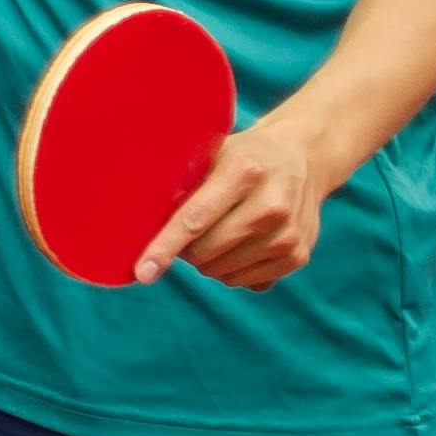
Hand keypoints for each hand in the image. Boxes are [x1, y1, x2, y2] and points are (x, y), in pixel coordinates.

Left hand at [136, 113, 331, 292]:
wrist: (302, 158)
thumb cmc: (240, 156)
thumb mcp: (211, 153)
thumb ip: (180, 182)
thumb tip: (133, 220)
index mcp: (243, 171)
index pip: (194, 219)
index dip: (164, 248)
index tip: (142, 272)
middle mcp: (271, 204)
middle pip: (206, 252)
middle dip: (184, 250)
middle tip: (185, 231)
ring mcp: (288, 232)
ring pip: (223, 272)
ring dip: (207, 261)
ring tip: (216, 231)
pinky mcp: (299, 254)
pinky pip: (245, 282)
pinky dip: (231, 270)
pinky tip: (239, 242)